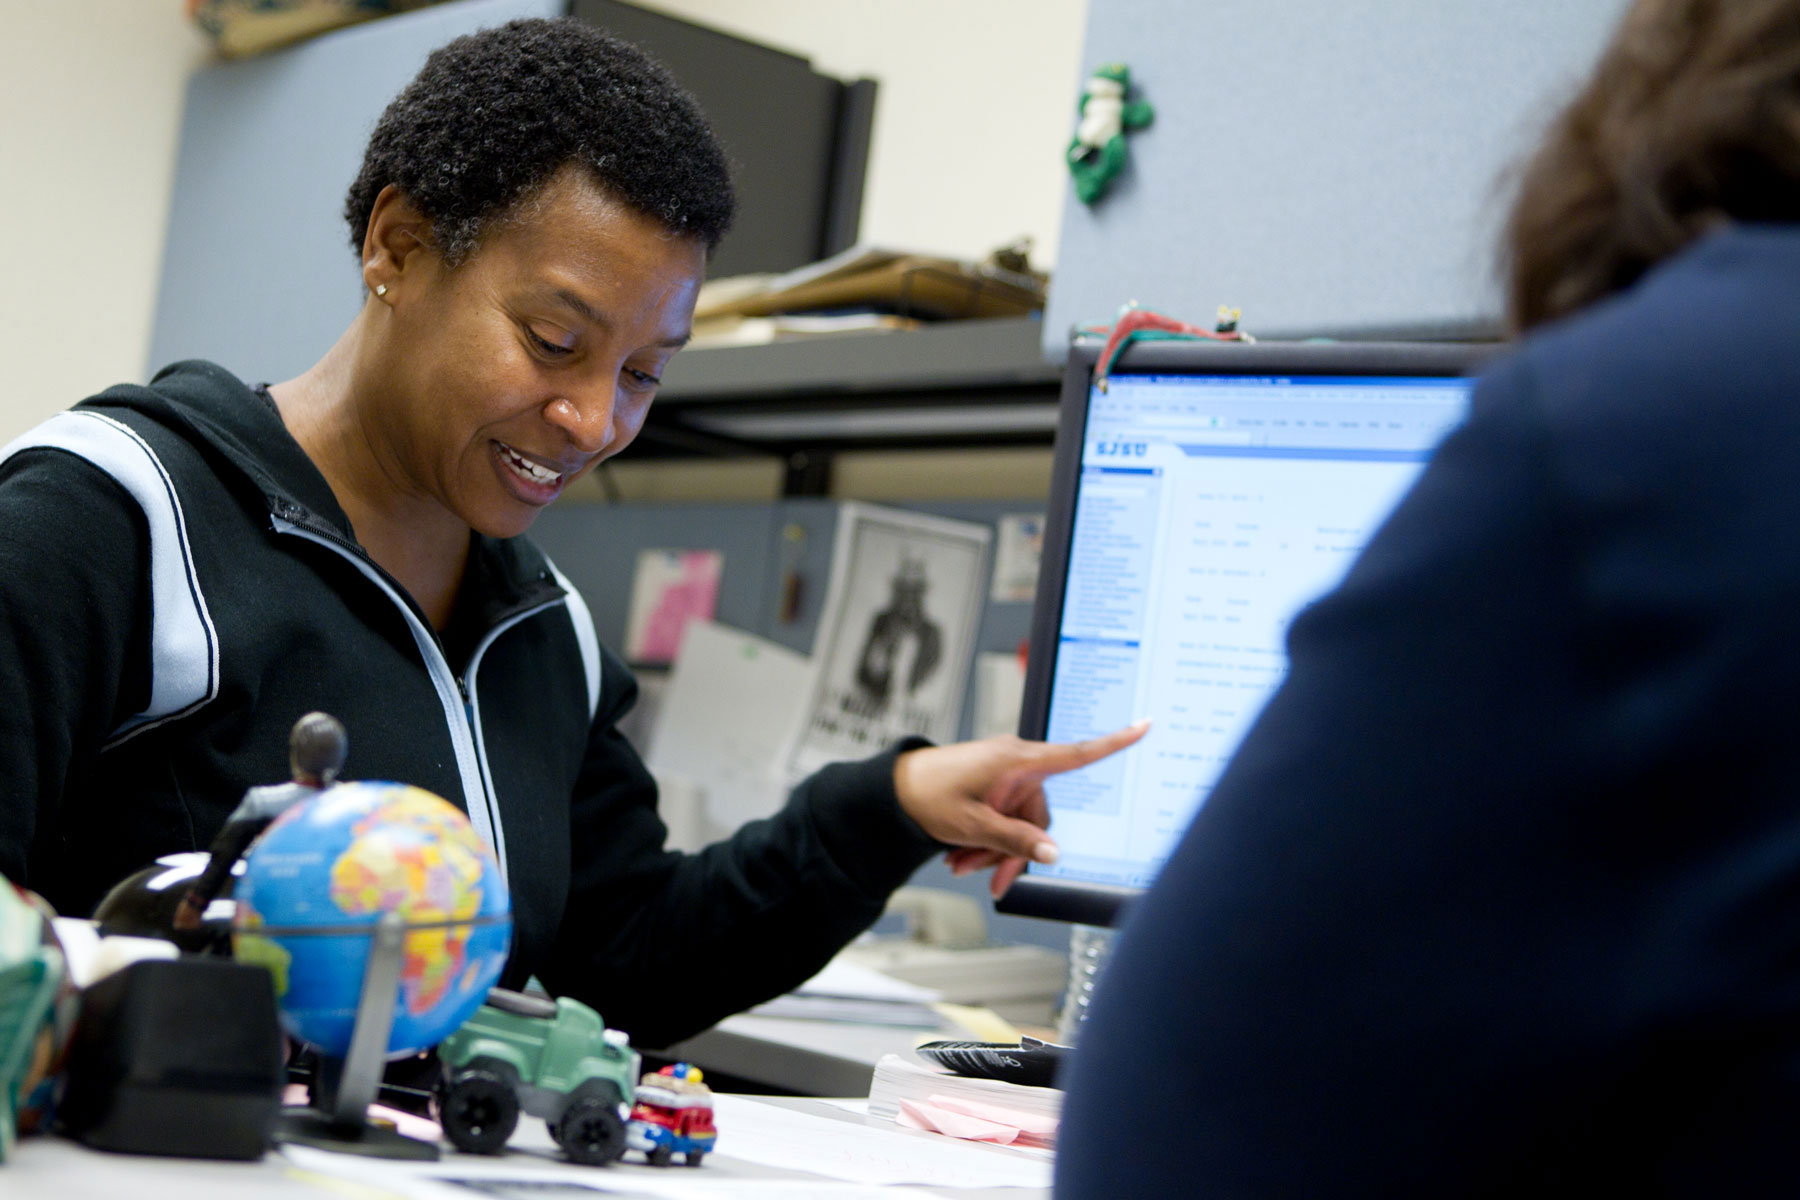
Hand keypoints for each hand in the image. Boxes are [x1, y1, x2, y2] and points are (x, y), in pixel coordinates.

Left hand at [892, 720, 1149, 897]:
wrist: (891, 791)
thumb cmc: (928, 794)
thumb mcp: (973, 825)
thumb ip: (1016, 840)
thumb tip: (1053, 854)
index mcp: (1018, 761)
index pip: (1077, 753)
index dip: (1115, 741)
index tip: (1145, 724)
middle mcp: (1016, 765)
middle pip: (1040, 817)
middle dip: (1015, 850)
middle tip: (988, 879)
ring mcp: (1004, 777)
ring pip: (1019, 825)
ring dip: (995, 851)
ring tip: (962, 866)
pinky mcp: (992, 788)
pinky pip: (1004, 821)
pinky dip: (987, 841)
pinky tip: (961, 857)